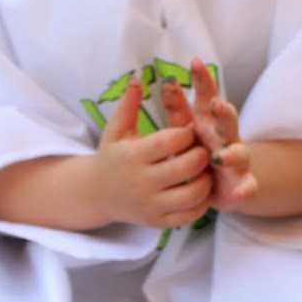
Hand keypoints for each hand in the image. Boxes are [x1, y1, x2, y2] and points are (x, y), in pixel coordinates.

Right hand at [94, 75, 212, 228]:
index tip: (191, 130)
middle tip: (204, 149)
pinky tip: (200, 190)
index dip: (186, 134)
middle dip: (201, 155)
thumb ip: (129, 105)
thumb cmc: (112, 156)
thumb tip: (138, 78)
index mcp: (131, 156)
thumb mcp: (116, 130)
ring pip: (192, 194)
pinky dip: (201, 203)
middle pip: (186, 167)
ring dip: (206, 180)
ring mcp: (150, 205)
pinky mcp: (158, 222)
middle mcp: (140, 182)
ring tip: (205, 170)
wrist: (96, 194)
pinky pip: (189, 215)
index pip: (169, 141)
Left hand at [161, 59, 257, 211]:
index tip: (195, 62)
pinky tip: (239, 192)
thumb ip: (177, 107)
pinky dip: (244, 189)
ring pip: (239, 153)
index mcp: (210, 122)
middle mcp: (226, 138)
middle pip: (228, 121)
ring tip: (220, 156)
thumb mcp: (187, 129)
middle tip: (215, 104)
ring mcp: (236, 160)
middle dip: (223, 112)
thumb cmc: (202, 151)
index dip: (203, 80)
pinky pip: (247, 186)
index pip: (208, 97)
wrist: (226, 183)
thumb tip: (167, 80)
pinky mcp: (243, 183)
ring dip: (232, 154)